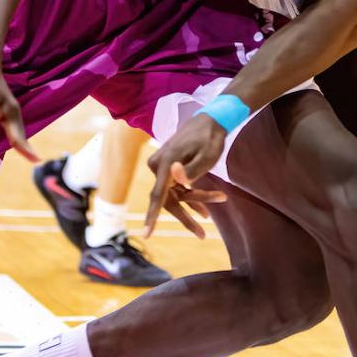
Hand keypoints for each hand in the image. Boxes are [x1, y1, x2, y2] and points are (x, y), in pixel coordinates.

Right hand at [144, 113, 227, 237]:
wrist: (210, 121)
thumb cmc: (210, 138)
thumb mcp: (208, 156)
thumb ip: (192, 170)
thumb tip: (176, 177)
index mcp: (165, 163)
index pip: (157, 196)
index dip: (152, 217)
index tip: (146, 234)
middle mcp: (158, 166)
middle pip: (169, 199)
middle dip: (187, 215)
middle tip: (203, 235)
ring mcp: (161, 168)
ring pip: (175, 195)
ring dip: (194, 203)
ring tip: (210, 215)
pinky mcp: (167, 169)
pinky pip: (177, 189)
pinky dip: (191, 197)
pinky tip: (204, 211)